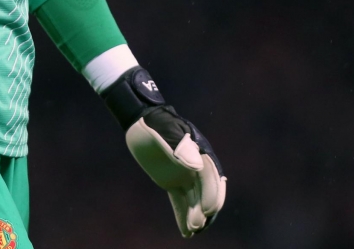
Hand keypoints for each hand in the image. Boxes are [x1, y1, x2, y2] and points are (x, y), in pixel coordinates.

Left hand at [102, 67, 225, 236]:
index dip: (211, 193)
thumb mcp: (167, 132)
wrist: (142, 121)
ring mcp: (186, 175)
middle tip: (198, 225)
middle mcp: (196, 165)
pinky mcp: (173, 182)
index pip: (210, 176)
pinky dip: (184, 215)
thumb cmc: (156, 124)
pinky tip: (186, 232)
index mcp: (200, 151)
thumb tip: (197, 167)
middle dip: (205, 208)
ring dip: (196, 215)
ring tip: (193, 231)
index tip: (207, 210)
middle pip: (206, 190)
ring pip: (195, 199)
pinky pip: (181, 201)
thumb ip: (182, 148)